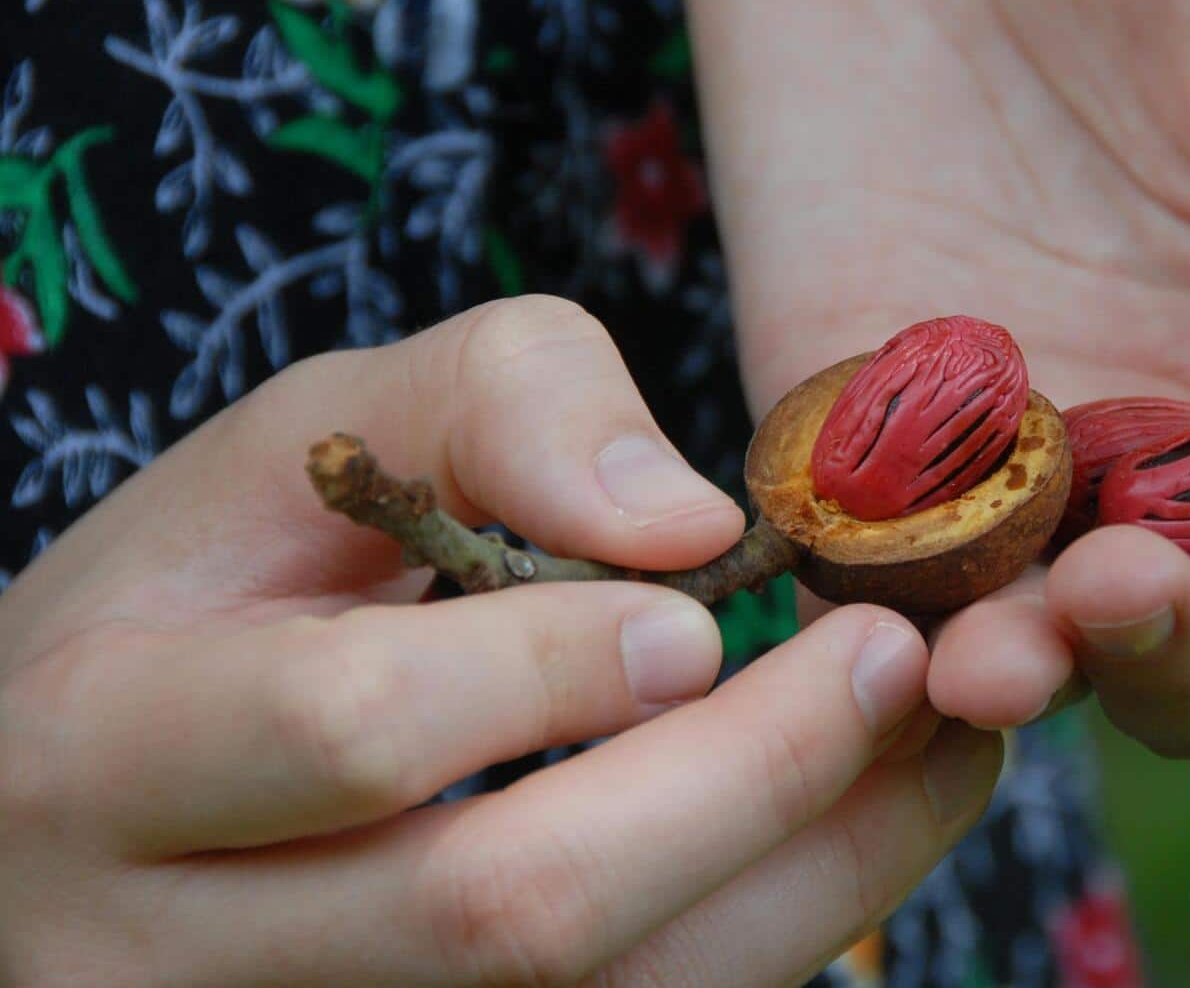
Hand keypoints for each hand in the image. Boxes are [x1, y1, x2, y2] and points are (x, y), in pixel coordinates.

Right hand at [0, 296, 1000, 984]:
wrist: (103, 789)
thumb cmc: (219, 588)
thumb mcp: (312, 437)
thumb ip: (497, 410)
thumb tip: (691, 528)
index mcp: (102, 748)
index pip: (349, 729)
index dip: (553, 666)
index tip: (707, 606)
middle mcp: (167, 954)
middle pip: (506, 913)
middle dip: (745, 782)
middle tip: (898, 662)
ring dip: (810, 874)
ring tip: (933, 741)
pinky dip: (774, 927)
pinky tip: (855, 819)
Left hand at [689, 0, 1189, 754]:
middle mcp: (1163, 445)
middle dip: (1174, 662)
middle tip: (1111, 592)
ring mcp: (996, 450)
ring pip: (1026, 647)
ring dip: (1018, 678)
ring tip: (985, 655)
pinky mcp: (839, 420)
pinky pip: (859, 570)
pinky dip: (868, 623)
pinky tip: (864, 622)